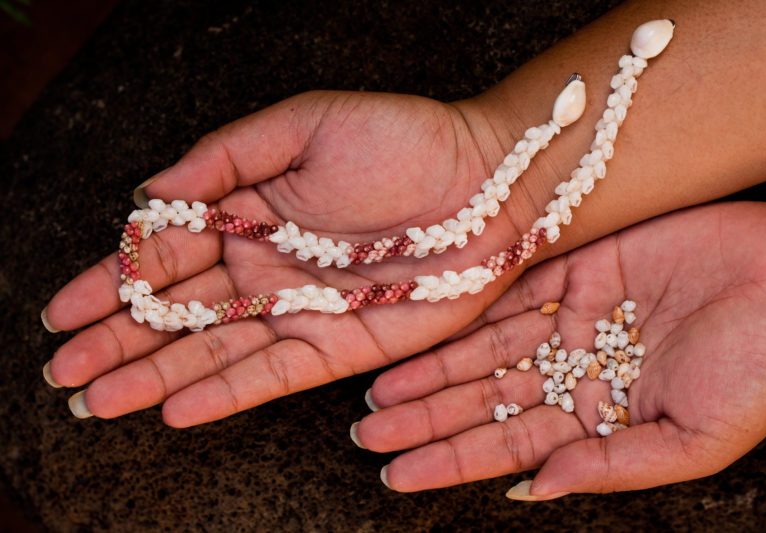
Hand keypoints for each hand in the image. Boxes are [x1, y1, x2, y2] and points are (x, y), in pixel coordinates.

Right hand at [43, 90, 551, 425]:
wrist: (489, 181)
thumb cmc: (402, 140)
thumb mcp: (305, 124)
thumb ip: (226, 157)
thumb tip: (149, 194)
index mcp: (248, 210)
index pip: (164, 252)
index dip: (111, 282)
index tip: (61, 314)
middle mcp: (265, 267)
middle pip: (178, 312)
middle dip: (117, 341)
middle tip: (63, 372)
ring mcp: (300, 309)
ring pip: (213, 351)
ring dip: (153, 376)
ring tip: (96, 401)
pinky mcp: (342, 345)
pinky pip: (273, 374)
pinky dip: (224, 393)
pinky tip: (174, 410)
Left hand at [354, 202, 765, 496]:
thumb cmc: (763, 368)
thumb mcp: (693, 439)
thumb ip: (610, 467)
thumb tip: (532, 492)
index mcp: (598, 419)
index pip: (506, 445)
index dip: (450, 461)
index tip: (396, 475)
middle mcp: (574, 370)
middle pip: (481, 399)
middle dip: (424, 418)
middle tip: (366, 430)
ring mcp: (572, 320)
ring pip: (483, 349)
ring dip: (431, 370)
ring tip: (379, 391)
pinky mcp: (576, 270)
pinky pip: (510, 293)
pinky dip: (467, 311)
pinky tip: (424, 328)